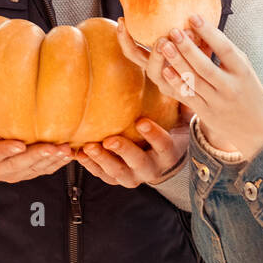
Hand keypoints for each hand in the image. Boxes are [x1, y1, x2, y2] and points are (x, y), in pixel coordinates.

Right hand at [0, 122, 73, 187]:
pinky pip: (41, 171)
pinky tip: (69, 154)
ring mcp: (12, 174)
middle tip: (53, 147)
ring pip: (34, 170)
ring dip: (51, 161)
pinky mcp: (24, 174)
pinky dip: (56, 164)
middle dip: (37, 156)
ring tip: (66, 150)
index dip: (5, 151)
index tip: (19, 144)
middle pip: (19, 165)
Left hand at [73, 117, 190, 188]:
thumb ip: (182, 106)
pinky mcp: (117, 179)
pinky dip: (90, 166)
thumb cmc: (171, 132)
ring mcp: (134, 176)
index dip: (153, 134)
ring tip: (88, 148)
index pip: (163, 145)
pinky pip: (103, 176)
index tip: (141, 121)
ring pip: (118, 173)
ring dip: (102, 161)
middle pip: (138, 162)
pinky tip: (78, 154)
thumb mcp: (180, 121)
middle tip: (109, 140)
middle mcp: (152, 169)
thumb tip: (183, 84)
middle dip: (123, 151)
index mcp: (169, 153)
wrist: (162, 160)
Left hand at [115, 15, 262, 159]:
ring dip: (177, 62)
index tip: (194, 17)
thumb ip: (227, 53)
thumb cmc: (248, 91)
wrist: (258, 130)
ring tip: (164, 45)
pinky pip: (189, 97)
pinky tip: (165, 70)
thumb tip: (203, 28)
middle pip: (206, 66)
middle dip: (188, 48)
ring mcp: (217, 102)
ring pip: (194, 81)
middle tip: (173, 31)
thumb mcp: (244, 70)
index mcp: (243, 72)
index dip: (209, 32)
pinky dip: (177, 83)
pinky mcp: (207, 113)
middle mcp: (230, 87)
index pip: (225, 49)